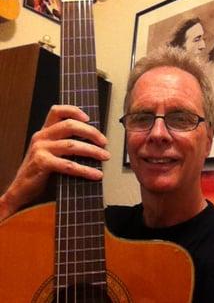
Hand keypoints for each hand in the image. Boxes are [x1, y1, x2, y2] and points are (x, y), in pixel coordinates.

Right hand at [0, 105, 109, 220]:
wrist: (20, 191)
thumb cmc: (40, 173)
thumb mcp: (51, 154)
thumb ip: (65, 145)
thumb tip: (95, 145)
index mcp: (44, 132)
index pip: (57, 111)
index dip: (74, 111)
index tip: (89, 118)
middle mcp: (41, 137)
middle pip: (70, 125)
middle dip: (91, 133)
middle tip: (104, 142)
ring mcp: (41, 149)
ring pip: (72, 145)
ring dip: (92, 151)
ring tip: (105, 156)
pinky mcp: (42, 163)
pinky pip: (68, 165)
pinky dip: (85, 170)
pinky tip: (96, 174)